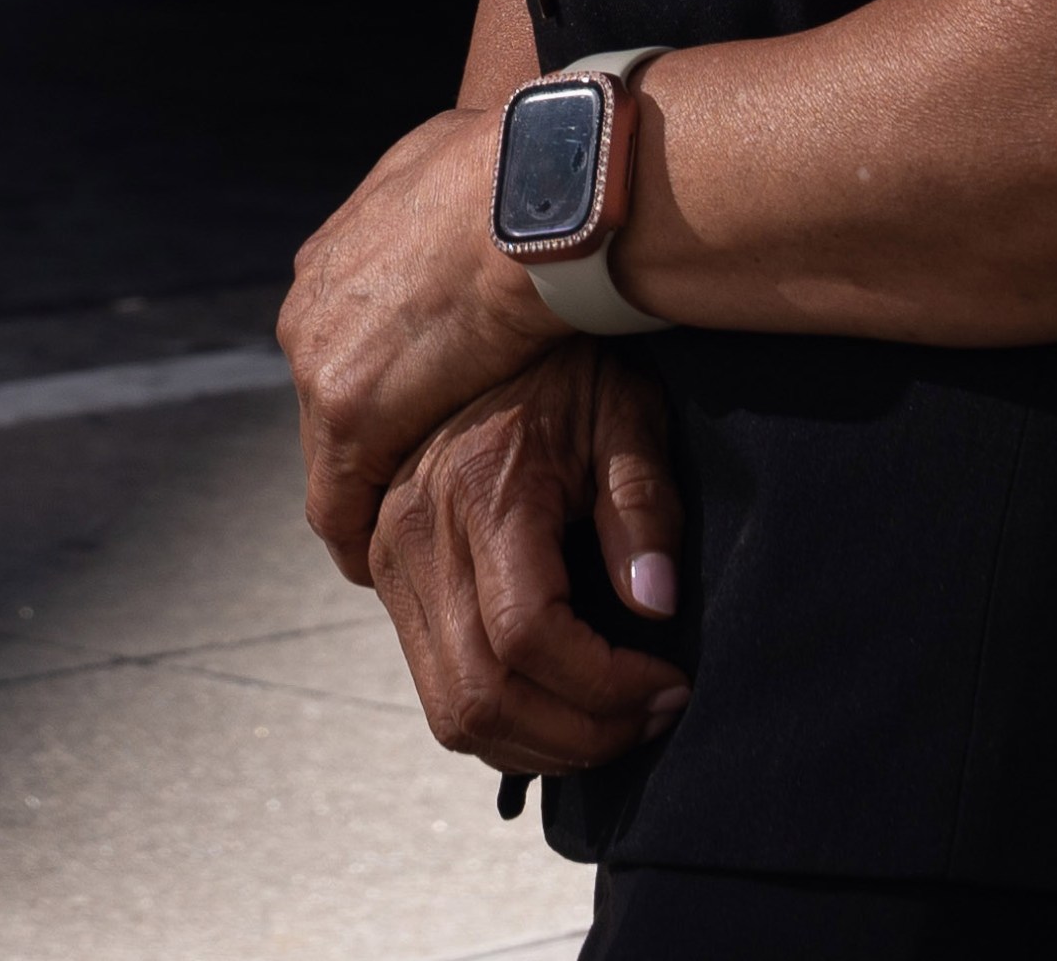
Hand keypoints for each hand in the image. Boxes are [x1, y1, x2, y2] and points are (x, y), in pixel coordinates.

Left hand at [280, 103, 559, 581]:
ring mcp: (319, 359)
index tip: (402, 414)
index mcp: (333, 257)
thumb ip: (428, 198)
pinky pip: (337, 502)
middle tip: (405, 484)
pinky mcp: (345, 412)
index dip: (374, 383)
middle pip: (325, 398)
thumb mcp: (449, 163)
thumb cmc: (512, 172)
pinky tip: (382, 565)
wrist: (526, 196)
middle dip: (363, 440)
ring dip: (363, 490)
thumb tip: (444, 186)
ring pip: (327, 452)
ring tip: (398, 539)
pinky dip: (357, 537)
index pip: (338, 342)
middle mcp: (309, 308)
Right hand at [371, 344, 688, 776]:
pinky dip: (501, 723)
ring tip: (612, 722)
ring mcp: (389, 555)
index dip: (606, 687)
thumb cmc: (566, 365)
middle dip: (579, 735)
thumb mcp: (623, 411)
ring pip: (452, 709)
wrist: (478, 311)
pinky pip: (435, 688)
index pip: (529, 636)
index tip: (670, 683)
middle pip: (483, 694)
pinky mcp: (386, 572)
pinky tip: (561, 703)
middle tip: (650, 719)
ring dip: (541, 745)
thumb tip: (654, 604)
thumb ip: (643, 503)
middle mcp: (414, 529)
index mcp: (477, 486)